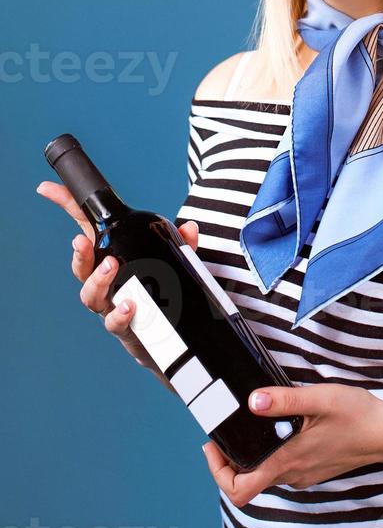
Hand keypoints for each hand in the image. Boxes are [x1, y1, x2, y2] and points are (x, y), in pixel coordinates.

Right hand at [35, 179, 198, 385]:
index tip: (47, 188)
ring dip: (97, 280)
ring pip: (91, 295)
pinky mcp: (124, 328)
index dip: (65, 207)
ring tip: (111, 267)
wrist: (166, 340)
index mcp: (110, 257)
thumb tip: (190, 227)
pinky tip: (130, 306)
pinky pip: (115, 323)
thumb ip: (181, 245)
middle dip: (80, 253)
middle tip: (83, 242)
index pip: (85, 229)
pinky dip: (121, 314)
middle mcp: (104, 282)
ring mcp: (110, 305)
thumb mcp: (173, 261)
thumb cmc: (160, 292)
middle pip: (81, 266)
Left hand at [202, 382, 382, 505]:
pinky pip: (281, 468)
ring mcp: (302, 474)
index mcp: (287, 461)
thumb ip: (284, 399)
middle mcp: (291, 474)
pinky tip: (276, 427)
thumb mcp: (319, 398)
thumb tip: (252, 401)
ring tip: (247, 423)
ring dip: (249, 455)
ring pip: (263, 474)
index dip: (217, 472)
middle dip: (229, 459)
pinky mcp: (312, 468)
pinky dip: (269, 453)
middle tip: (224, 430)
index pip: (239, 490)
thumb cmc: (357, 416)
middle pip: (246, 481)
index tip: (213, 445)